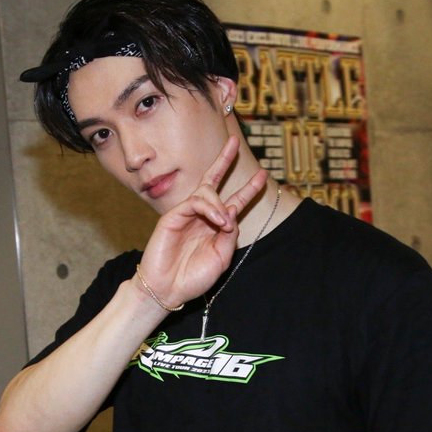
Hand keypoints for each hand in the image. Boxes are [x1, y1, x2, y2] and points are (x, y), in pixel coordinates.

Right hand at [137, 136, 268, 307]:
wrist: (168, 289)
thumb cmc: (193, 278)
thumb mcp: (221, 258)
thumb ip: (230, 236)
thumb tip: (233, 211)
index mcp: (215, 227)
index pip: (234, 202)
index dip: (249, 189)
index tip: (263, 175)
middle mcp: (202, 217)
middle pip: (213, 181)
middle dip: (224, 161)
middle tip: (234, 142)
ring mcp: (187, 215)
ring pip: (207, 192)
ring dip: (220, 204)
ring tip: (224, 223)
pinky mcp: (173, 216)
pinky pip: (195, 202)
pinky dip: (209, 208)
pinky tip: (218, 220)